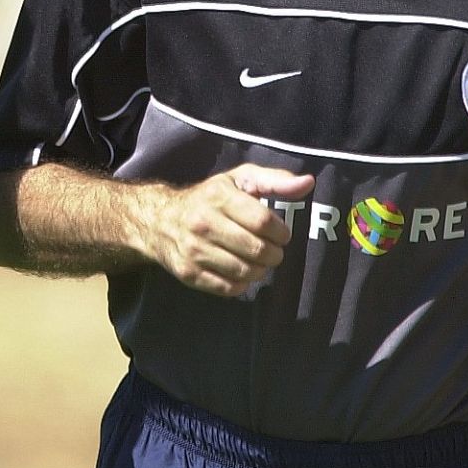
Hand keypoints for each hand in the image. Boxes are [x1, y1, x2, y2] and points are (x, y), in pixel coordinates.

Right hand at [132, 164, 313, 297]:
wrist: (160, 221)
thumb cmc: (210, 198)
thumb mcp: (240, 180)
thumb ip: (275, 181)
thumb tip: (307, 183)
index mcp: (218, 196)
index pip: (262, 221)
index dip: (280, 232)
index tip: (282, 233)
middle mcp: (202, 223)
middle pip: (256, 249)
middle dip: (274, 253)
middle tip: (273, 250)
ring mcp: (194, 251)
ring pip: (246, 271)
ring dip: (261, 270)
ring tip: (259, 260)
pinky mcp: (189, 273)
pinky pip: (230, 288)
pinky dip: (243, 283)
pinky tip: (241, 270)